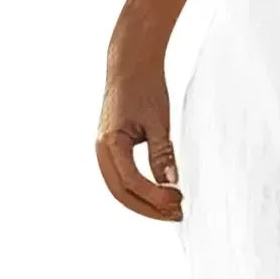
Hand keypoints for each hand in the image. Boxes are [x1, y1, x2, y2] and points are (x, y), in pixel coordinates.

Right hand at [96, 55, 181, 221]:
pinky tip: (161, 193)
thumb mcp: (158, 121)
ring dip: (145, 201)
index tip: (177, 201)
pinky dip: (141, 190)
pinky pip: (123, 177)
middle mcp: (102, 150)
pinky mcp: (112, 149)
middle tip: (177, 214)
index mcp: (110, 143)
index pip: (131, 181)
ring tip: (172, 208)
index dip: (154, 196)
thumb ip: (162, 153)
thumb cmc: (144, 88)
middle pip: (122, 193)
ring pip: (121, 188)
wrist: (130, 65)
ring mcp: (104, 151)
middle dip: (149, 207)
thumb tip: (170, 183)